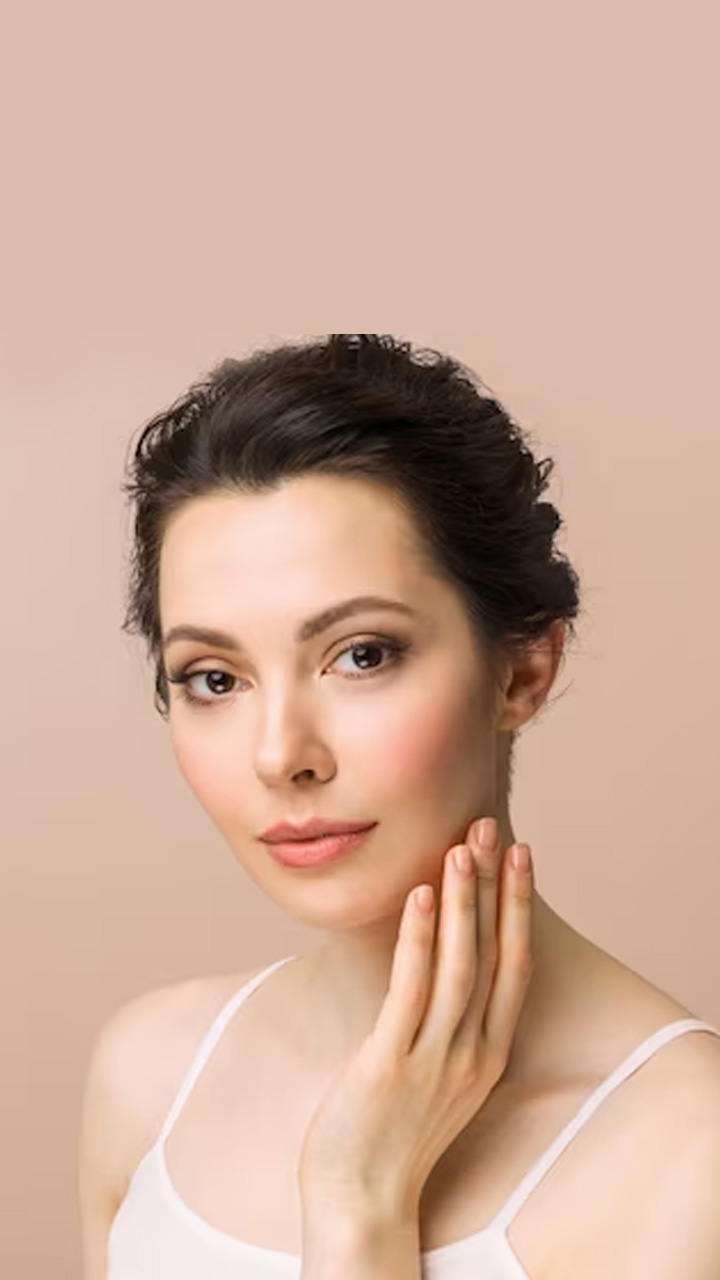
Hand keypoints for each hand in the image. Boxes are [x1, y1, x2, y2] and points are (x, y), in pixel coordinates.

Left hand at [296, 818, 533, 1223]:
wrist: (361, 1198)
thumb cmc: (391, 1129)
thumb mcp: (438, 1073)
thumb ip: (447, 1023)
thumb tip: (438, 962)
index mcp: (487, 1053)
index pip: (515, 964)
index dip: (519, 906)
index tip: (521, 854)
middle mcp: (472, 1053)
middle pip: (494, 955)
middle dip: (496, 887)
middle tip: (494, 829)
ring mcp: (435, 1060)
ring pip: (460, 967)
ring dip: (464, 902)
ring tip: (460, 848)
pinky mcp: (391, 1064)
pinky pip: (411, 990)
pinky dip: (419, 940)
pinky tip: (420, 898)